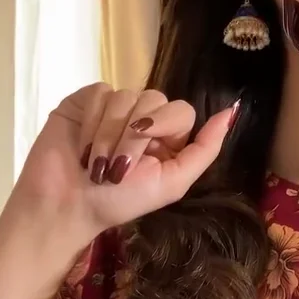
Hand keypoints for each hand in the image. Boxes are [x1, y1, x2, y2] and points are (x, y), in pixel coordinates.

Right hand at [9, 83, 236, 247]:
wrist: (66, 206)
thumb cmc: (118, 202)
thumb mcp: (171, 183)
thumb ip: (205, 150)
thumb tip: (232, 112)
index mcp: (168, 138)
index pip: (182, 110)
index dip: (165, 125)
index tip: (146, 152)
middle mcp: (144, 118)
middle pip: (154, 99)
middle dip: (133, 138)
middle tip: (115, 170)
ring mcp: (115, 107)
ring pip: (125, 97)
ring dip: (110, 135)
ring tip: (96, 165)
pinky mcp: (86, 100)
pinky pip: (101, 92)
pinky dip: (93, 122)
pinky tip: (83, 147)